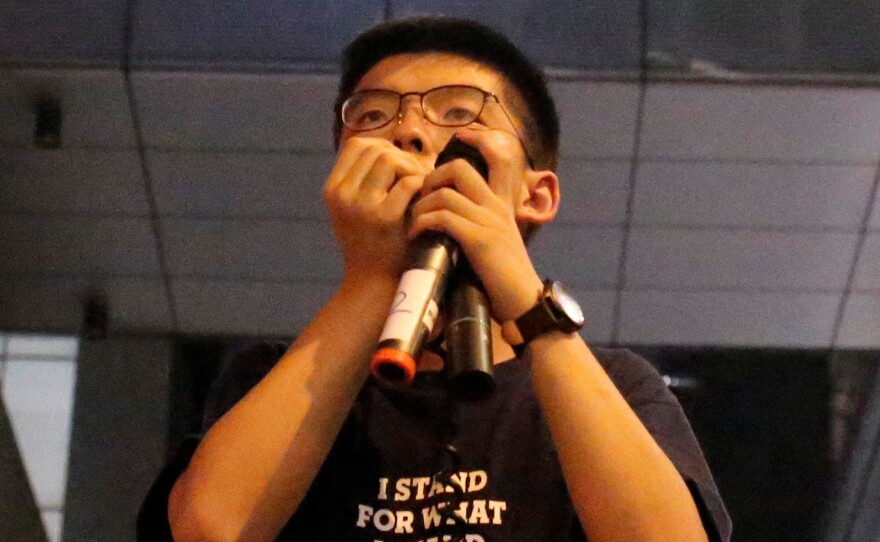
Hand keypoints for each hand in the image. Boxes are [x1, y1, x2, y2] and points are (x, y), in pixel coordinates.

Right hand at [323, 137, 430, 281]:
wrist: (375, 283)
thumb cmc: (372, 243)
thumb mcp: (354, 210)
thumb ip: (363, 179)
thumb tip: (389, 147)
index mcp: (332, 190)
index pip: (357, 145)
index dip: (383, 147)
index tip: (399, 164)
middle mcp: (342, 195)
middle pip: (377, 150)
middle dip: (403, 158)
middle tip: (417, 177)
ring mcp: (361, 205)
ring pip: (391, 160)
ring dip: (413, 169)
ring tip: (421, 187)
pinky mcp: (384, 217)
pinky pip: (408, 182)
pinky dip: (422, 185)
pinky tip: (425, 199)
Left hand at [407, 127, 551, 321]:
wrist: (526, 305)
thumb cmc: (504, 280)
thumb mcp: (493, 244)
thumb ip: (474, 227)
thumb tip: (444, 220)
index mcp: (502, 205)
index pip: (496, 159)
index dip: (475, 142)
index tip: (454, 144)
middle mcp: (496, 207)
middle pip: (459, 168)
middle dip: (430, 178)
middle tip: (418, 199)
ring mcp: (489, 221)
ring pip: (444, 194)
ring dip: (420, 207)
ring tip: (412, 223)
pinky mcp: (480, 240)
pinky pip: (442, 218)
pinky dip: (422, 223)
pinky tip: (416, 235)